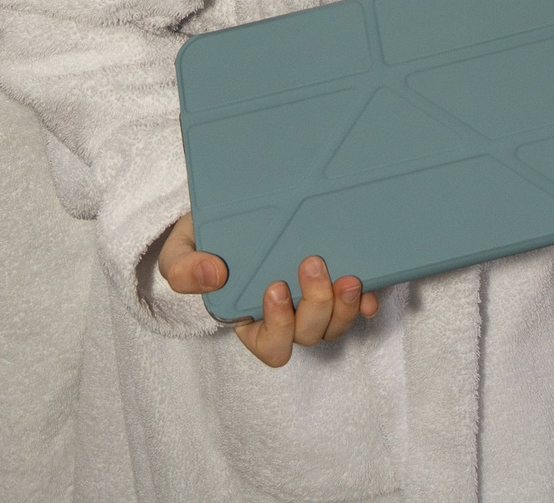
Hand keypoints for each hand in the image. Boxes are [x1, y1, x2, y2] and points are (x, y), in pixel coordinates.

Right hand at [157, 217, 376, 362]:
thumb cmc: (204, 238)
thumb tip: (213, 277)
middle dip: (315, 306)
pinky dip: (368, 300)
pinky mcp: (336, 279)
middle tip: (311, 264)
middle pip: (309, 333)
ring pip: (336, 323)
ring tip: (347, 277)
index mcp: (250, 319)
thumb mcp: (180, 251)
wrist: (229, 208)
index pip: (270, 344)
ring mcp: (314, 299)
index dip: (278, 326)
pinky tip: (373, 288)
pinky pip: (359, 303)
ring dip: (345, 306)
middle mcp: (286, 316)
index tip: (275, 288)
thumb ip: (184, 269)